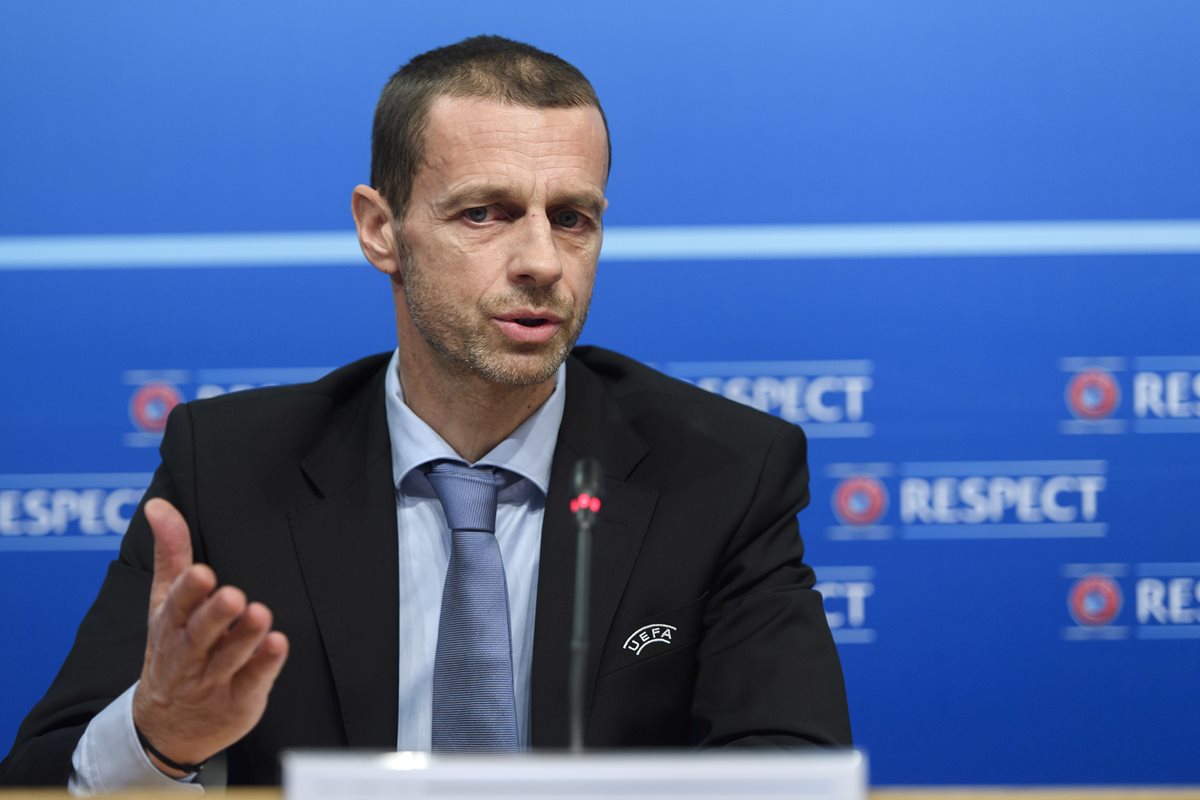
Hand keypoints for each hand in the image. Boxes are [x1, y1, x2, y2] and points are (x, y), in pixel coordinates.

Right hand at [132, 498, 288, 775]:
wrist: (165, 727)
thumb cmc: (172, 648)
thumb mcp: (164, 603)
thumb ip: (170, 553)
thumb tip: (158, 504)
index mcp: (170, 625)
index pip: (176, 606)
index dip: (189, 591)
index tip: (203, 573)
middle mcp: (188, 653)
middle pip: (201, 633)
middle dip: (215, 615)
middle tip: (233, 595)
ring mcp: (212, 679)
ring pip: (230, 657)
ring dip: (246, 636)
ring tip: (261, 614)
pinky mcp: (238, 699)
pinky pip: (253, 681)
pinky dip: (265, 665)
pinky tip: (279, 645)